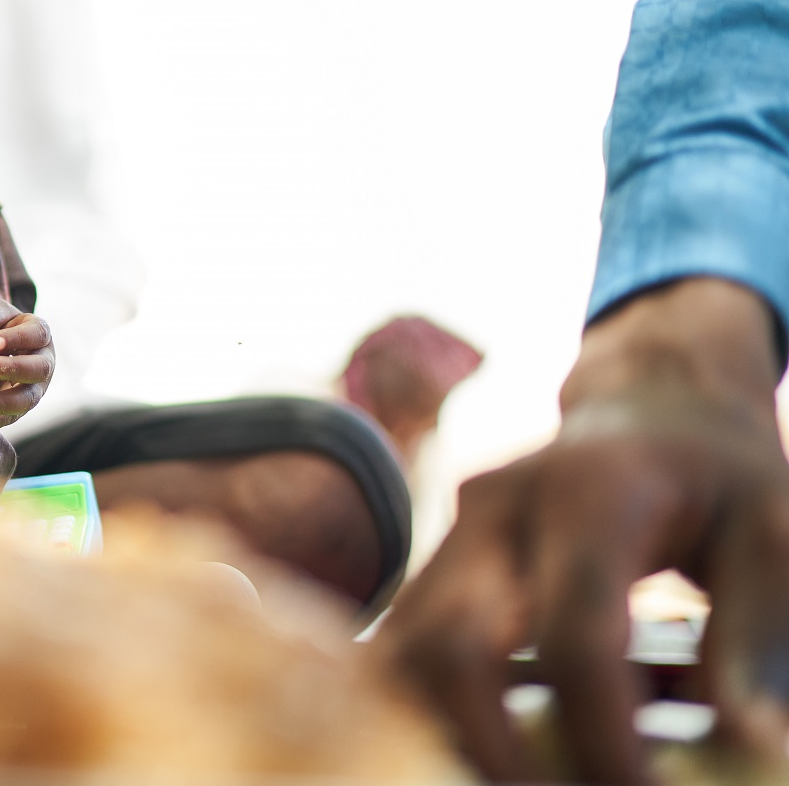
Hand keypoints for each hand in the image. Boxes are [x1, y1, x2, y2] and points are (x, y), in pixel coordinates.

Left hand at [0, 300, 54, 428]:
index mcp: (41, 334)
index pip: (35, 335)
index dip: (15, 339)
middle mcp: (44, 363)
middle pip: (37, 369)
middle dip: (11, 370)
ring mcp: (36, 389)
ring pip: (26, 400)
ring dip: (0, 403)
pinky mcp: (21, 409)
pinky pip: (10, 418)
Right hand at [374, 278, 788, 783]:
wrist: (648, 406)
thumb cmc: (720, 475)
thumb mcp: (769, 526)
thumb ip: (755, 625)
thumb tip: (744, 739)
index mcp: (587, 496)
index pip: (573, 637)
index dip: (602, 736)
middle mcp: (496, 509)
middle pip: (445, 646)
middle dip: (490, 752)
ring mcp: (452, 533)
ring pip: (402, 652)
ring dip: (445, 734)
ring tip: (513, 778)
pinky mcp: (435, 563)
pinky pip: (408, 650)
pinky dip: (436, 711)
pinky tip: (490, 756)